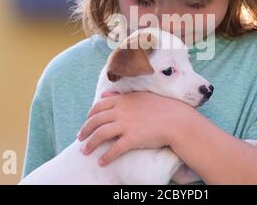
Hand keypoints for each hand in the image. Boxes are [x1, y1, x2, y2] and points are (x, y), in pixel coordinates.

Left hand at [77, 91, 194, 165]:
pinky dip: (106, 157)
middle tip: (80, 138)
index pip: (98, 107)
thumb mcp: (139, 96)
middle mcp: (121, 111)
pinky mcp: (132, 139)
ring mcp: (126, 125)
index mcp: (122, 100)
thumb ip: (121, 96)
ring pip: (101, 134)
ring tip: (85, 152)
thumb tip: (105, 93)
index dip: (89, 116)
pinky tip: (101, 162)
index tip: (86, 123)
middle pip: (96, 121)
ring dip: (90, 144)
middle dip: (85, 131)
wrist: (176, 120)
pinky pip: (114, 149)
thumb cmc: (161, 107)